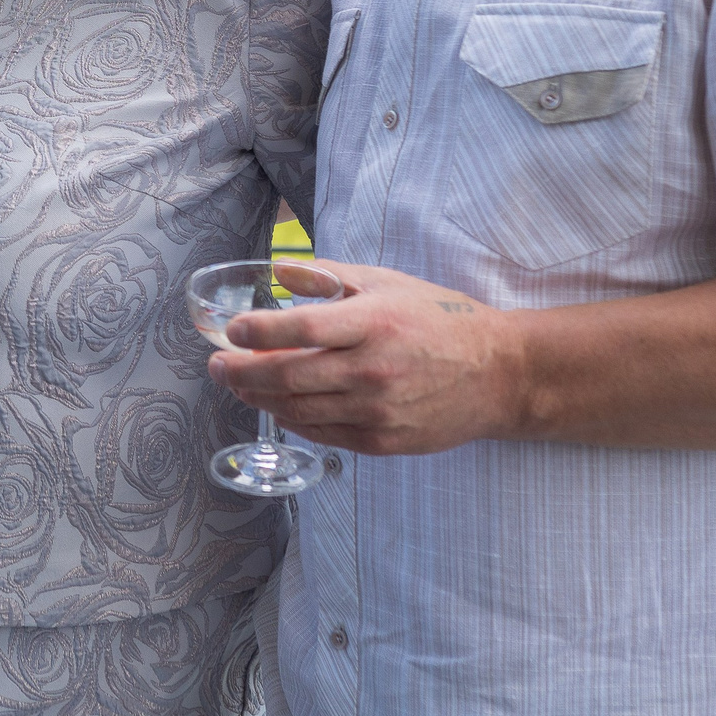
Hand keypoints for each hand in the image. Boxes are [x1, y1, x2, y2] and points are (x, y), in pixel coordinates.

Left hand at [206, 259, 530, 456]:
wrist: (498, 373)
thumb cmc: (439, 320)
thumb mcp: (388, 282)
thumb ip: (330, 276)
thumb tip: (280, 273)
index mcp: (373, 322)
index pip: (301, 329)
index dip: (257, 332)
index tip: (230, 331)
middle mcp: (373, 369)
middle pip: (289, 376)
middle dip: (242, 371)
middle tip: (217, 366)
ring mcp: (378, 411)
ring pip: (300, 410)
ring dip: (260, 398)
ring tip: (238, 384)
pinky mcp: (383, 442)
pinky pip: (324, 433)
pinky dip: (293, 421)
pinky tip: (278, 407)